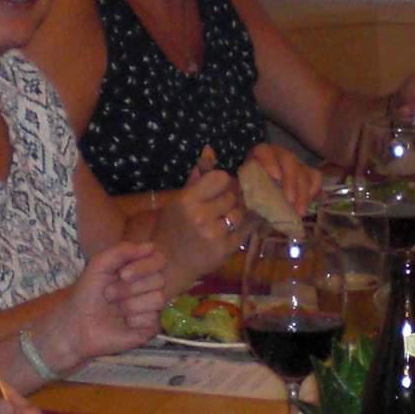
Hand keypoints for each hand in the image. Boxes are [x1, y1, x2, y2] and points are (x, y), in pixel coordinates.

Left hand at [50, 242, 167, 362]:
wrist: (77, 322)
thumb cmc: (87, 293)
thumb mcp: (100, 264)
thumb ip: (122, 250)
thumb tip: (150, 246)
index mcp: (140, 269)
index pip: (159, 260)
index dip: (144, 266)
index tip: (122, 274)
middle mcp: (149, 287)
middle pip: (160, 280)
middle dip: (129, 288)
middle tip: (109, 294)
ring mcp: (152, 307)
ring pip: (158, 299)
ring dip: (130, 304)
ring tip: (115, 309)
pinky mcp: (151, 327)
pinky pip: (154, 319)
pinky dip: (134, 320)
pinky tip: (123, 323)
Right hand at [153, 154, 246, 288]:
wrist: (167, 265)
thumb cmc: (172, 228)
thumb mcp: (179, 200)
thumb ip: (197, 176)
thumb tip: (210, 149)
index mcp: (187, 201)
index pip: (220, 178)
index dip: (223, 182)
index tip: (219, 188)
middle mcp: (200, 217)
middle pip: (232, 196)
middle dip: (231, 198)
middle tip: (226, 203)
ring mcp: (214, 234)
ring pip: (240, 213)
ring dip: (237, 213)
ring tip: (228, 216)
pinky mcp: (224, 250)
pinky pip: (245, 230)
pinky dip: (247, 225)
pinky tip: (242, 224)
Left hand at [244, 142, 322, 217]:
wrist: (258, 193)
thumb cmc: (248, 190)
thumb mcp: (242, 190)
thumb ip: (243, 193)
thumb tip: (243, 205)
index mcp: (259, 155)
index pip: (264, 151)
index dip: (270, 162)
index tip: (275, 177)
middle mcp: (279, 155)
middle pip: (289, 161)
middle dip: (290, 181)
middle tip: (290, 200)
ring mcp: (294, 163)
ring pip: (304, 171)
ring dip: (303, 192)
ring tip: (300, 211)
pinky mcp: (306, 172)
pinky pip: (315, 177)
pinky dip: (314, 190)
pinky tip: (309, 204)